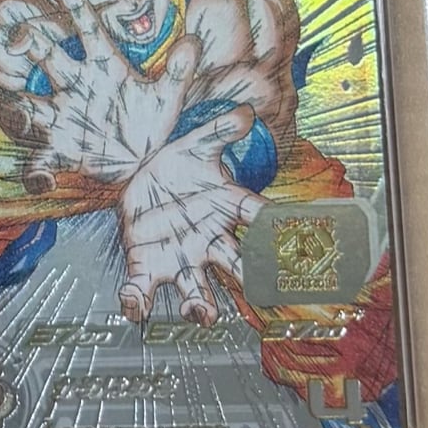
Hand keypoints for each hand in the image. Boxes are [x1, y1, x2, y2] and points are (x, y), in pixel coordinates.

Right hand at [2, 0, 195, 190]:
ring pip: (31, 108)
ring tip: (18, 108)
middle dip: (32, 44)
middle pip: (49, 58)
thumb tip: (194, 41)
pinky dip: (37, 173)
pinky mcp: (60, 150)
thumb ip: (179, 72)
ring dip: (20, 108)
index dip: (77, 6)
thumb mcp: (167, 98)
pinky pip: (40, 162)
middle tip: (20, 33)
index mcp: (104, 67)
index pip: (89, 31)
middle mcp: (76, 87)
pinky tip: (43, 182)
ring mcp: (63, 117)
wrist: (141, 163)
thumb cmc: (150, 122)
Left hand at [114, 104, 263, 323]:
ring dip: (200, 305)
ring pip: (194, 289)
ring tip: (203, 313)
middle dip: (247, 279)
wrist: (139, 178)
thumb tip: (245, 113)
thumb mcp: (196, 146)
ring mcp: (179, 258)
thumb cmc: (176, 167)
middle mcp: (208, 241)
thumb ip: (219, 133)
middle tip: (261, 290)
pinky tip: (134, 306)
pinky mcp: (145, 266)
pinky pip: (143, 288)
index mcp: (225, 210)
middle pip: (234, 265)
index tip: (293, 234)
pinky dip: (137, 301)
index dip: (277, 226)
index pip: (257, 217)